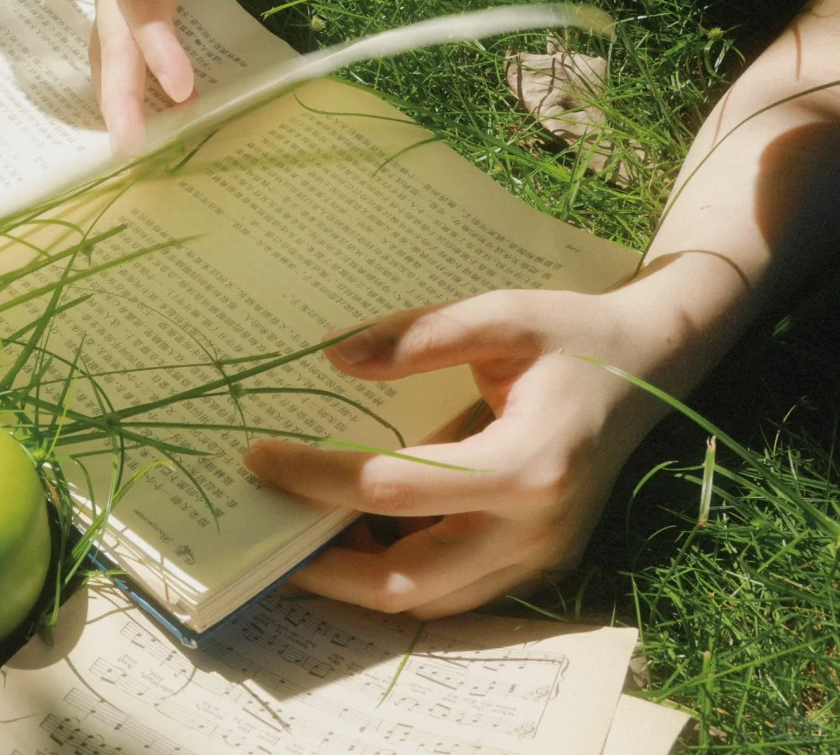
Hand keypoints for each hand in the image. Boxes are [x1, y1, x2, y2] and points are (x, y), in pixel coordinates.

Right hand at [56, 0, 245, 151]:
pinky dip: (144, 78)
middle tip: (128, 147)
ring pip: (114, 45)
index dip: (149, 40)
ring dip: (120, 95)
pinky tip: (162, 116)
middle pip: (109, 33)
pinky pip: (139, 42)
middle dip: (117, 90)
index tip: (177, 83)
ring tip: (132, 147)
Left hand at [243, 286, 681, 618]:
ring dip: (355, 581)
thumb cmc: (574, 336)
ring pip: (429, 601)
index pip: (396, 489)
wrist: (654, 366)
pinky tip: (350, 539)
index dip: (318, 478)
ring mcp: (540, 558)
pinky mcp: (537, 565)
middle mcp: (537, 529)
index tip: (261, 457)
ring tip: (293, 541)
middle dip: (324, 569)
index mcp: (529, 464)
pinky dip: (396, 576)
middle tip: (261, 537)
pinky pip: (453, 593)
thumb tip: (331, 356)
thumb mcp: (504, 313)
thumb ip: (420, 333)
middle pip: (408, 582)